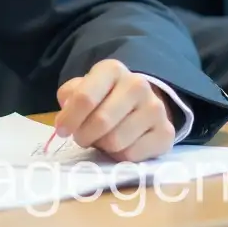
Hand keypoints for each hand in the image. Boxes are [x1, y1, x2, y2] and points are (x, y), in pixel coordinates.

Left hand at [53, 59, 175, 162]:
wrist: (139, 104)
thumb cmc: (103, 97)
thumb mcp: (82, 89)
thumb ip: (70, 98)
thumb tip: (66, 118)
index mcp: (112, 70)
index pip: (85, 98)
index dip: (69, 119)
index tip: (62, 130)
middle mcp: (137, 84)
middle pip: (101, 122)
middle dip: (84, 135)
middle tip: (82, 137)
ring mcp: (155, 108)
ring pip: (116, 141)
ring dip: (103, 146)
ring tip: (103, 138)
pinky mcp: (166, 132)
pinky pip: (132, 155)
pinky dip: (120, 156)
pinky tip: (121, 145)